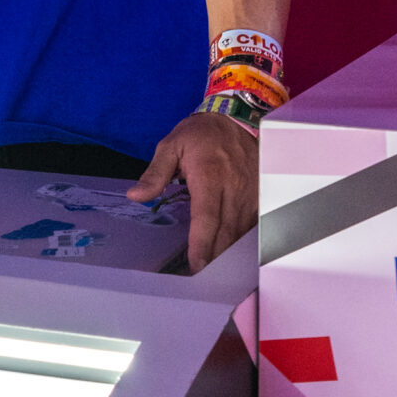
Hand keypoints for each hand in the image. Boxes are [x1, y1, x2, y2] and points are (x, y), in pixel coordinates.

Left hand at [129, 110, 258, 271]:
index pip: (206, 217)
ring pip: (241, 231)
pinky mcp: (261, 195)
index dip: (202, 243)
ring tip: (214, 273)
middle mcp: (234, 187)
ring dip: (228, 252)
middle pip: (226, 231)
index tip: (197, 265)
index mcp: (210, 175)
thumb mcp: (171, 145)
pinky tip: (231, 255)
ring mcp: (251, 192)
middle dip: (214, 257)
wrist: (238, 117)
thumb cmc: (201, 134)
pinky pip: (252, 224)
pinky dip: (242, 241)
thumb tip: (136, 195)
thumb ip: (155, 173)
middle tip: (201, 279)